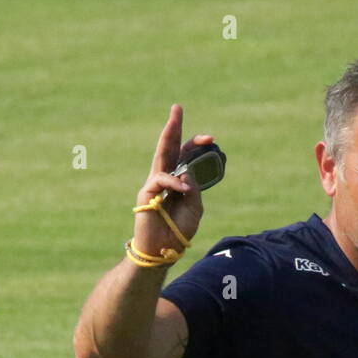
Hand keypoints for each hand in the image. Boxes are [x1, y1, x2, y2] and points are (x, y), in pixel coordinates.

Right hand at [133, 103, 212, 256]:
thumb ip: (195, 190)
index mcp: (179, 181)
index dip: (196, 145)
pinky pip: (161, 180)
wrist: (163, 250)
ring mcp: (154, 184)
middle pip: (169, 148)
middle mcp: (165, 178)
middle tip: (177, 107)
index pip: (186, 157)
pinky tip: (183, 188)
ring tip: (173, 122)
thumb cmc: (179, 230)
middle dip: (174, 127)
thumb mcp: (195, 209)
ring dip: (167, 137)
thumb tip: (188, 172)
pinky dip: (174, 182)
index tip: (211, 138)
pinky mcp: (146, 193)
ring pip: (161, 156)